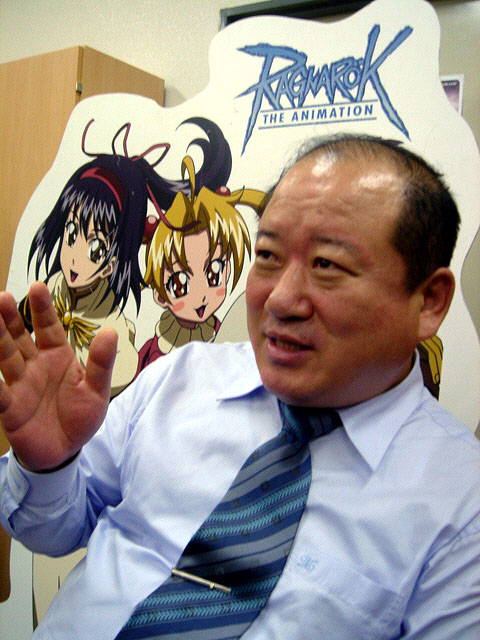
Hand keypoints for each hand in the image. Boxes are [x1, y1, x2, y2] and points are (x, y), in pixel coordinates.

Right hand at [0, 282, 117, 470]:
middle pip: (19, 337)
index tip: (37, 286)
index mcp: (57, 357)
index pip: (48, 328)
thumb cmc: (81, 417)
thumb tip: (111, 332)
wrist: (66, 451)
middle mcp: (35, 366)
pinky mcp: (10, 407)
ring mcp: (20, 385)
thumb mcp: (97, 390)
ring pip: (4, 357)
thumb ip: (101, 363)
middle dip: (10, 318)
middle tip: (2, 296)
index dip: (42, 309)